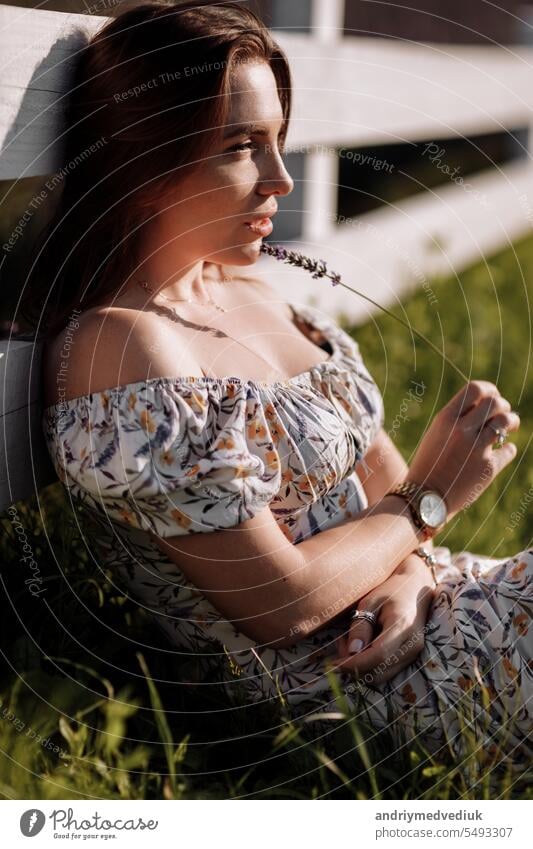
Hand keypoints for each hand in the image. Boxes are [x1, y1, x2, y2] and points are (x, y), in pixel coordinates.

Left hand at [333, 555, 435, 684]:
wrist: (416, 588)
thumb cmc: (390, 591)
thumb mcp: (370, 601)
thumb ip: (361, 626)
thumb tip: (352, 652)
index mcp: (402, 625)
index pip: (378, 655)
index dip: (354, 664)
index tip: (334, 663)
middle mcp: (412, 644)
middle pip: (379, 671)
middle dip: (354, 666)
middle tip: (340, 645)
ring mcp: (415, 653)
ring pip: (382, 676)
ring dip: (361, 668)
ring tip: (349, 645)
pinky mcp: (411, 657)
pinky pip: (387, 671)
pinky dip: (370, 666)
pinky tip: (361, 648)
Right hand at [409, 380, 519, 519]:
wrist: (424, 498)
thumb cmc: (430, 465)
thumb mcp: (436, 434)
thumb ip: (457, 419)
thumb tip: (486, 406)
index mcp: (445, 419)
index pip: (475, 389)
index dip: (489, 389)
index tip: (493, 396)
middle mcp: (461, 430)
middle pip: (495, 402)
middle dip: (503, 406)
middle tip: (503, 413)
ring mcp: (476, 449)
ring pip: (505, 421)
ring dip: (512, 421)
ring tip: (510, 426)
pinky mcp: (488, 468)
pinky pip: (508, 450)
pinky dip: (507, 450)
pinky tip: (502, 452)